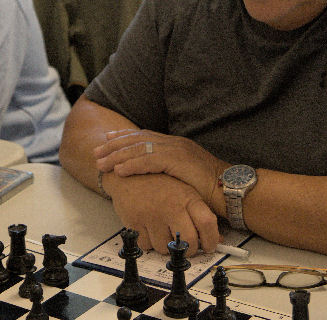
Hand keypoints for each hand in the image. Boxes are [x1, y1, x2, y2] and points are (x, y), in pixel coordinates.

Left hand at [95, 129, 228, 211]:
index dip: (124, 137)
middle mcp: (175, 143)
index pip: (145, 136)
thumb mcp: (186, 175)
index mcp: (176, 145)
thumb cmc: (210, 188)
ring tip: (101, 163)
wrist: (229, 189)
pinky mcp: (178, 161)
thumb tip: (155, 177)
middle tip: (97, 151)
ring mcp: (176, 150)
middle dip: (115, 145)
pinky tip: (119, 170)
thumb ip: (171, 171)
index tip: (108, 139)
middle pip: (138, 139)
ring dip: (118, 156)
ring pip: (140, 149)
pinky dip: (132, 165)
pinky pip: (149, 161)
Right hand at [105, 172, 219, 256]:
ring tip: (164, 230)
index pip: (207, 223)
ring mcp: (152, 215)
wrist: (128, 172)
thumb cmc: (160, 182)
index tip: (209, 246)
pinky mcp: (134, 222)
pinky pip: (146, 246)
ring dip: (167, 245)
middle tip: (187, 246)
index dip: (211, 240)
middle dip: (190, 249)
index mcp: (187, 197)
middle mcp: (171, 206)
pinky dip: (149, 242)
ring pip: (166, 248)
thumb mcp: (185, 191)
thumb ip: (201, 214)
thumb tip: (218, 239)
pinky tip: (149, 228)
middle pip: (189, 242)